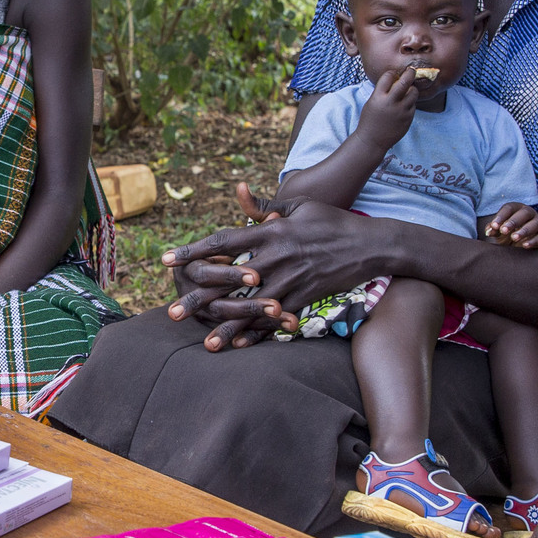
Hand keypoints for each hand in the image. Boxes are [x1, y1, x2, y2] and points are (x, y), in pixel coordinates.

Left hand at [166, 196, 393, 346]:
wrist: (370, 245)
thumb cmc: (332, 221)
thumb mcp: (299, 206)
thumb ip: (264, 206)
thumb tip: (238, 191)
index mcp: (271, 232)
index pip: (222, 241)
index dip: (192, 251)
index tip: (166, 260)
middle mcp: (276, 258)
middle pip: (228, 280)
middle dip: (198, 297)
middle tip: (172, 311)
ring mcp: (290, 280)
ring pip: (251, 307)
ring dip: (226, 326)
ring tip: (205, 342)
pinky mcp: (304, 298)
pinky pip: (276, 319)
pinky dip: (258, 334)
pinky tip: (241, 346)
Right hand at [357, 66, 424, 149]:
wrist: (372, 140)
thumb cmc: (370, 119)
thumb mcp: (372, 102)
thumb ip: (382, 91)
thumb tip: (396, 78)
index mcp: (378, 97)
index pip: (388, 76)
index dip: (392, 73)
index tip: (394, 74)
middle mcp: (390, 102)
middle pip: (405, 81)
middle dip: (410, 73)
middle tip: (411, 70)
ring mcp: (401, 111)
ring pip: (414, 92)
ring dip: (411, 89)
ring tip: (408, 91)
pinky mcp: (408, 118)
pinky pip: (413, 105)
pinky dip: (410, 103)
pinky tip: (403, 106)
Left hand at [485, 202, 537, 248]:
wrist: (518, 246)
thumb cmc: (506, 234)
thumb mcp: (498, 231)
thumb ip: (493, 229)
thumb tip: (489, 230)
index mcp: (516, 208)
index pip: (509, 208)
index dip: (501, 216)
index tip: (494, 226)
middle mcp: (529, 213)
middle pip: (524, 213)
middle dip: (513, 221)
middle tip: (503, 231)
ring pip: (535, 224)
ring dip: (524, 230)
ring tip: (514, 238)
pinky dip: (534, 241)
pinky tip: (524, 245)